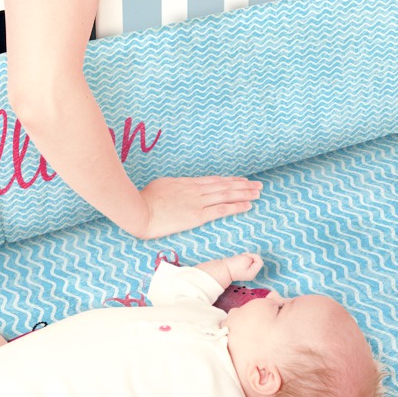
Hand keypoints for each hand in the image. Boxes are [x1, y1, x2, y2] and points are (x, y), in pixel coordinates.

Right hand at [137, 176, 261, 239]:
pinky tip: (248, 205)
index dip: (229, 181)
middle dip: (243, 185)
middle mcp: (195, 190)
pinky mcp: (197, 215)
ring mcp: (197, 201)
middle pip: (224, 185)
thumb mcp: (160, 187)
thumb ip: (173, 188)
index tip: (241, 181)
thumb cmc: (144, 200)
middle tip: (257, 185)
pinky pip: (221, 209)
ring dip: (244, 193)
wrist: (139, 210)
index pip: (213, 181)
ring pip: (226, 194)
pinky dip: (236, 206)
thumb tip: (178, 190)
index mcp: (186, 183)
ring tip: (258, 192)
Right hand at [224, 252, 263, 280]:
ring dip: (247, 257)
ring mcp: (247, 272)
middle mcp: (252, 274)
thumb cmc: (234, 265)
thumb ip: (252, 257)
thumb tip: (252, 258)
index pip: (260, 262)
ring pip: (252, 261)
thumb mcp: (246, 259)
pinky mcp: (243, 269)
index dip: (254, 256)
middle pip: (256, 261)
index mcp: (253, 273)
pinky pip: (247, 262)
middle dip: (250, 257)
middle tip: (243, 256)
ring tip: (240, 258)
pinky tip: (239, 260)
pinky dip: (244, 259)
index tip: (246, 255)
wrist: (223, 269)